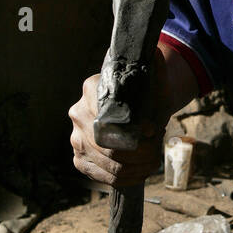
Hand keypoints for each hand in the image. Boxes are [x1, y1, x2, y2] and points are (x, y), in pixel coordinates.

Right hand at [68, 58, 170, 188]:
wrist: (136, 109)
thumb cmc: (146, 95)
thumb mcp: (154, 81)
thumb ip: (155, 68)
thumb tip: (155, 54)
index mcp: (91, 88)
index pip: (110, 118)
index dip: (134, 131)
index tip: (152, 131)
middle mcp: (78, 113)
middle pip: (108, 145)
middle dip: (138, 154)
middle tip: (156, 152)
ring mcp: (76, 138)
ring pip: (108, 163)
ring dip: (136, 168)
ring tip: (152, 162)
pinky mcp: (79, 158)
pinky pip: (101, 176)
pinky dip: (125, 178)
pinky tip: (140, 173)